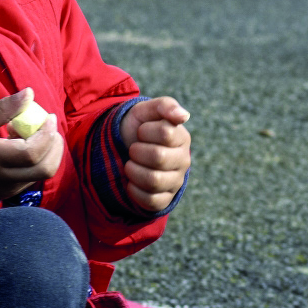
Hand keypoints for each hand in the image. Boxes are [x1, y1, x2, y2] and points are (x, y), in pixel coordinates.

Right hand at [0, 89, 62, 198]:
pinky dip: (42, 158)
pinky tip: (26, 145)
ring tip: (34, 134)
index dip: (46, 134)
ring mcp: (10, 188)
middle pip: (44, 168)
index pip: (30, 153)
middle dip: (54, 144)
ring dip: (50, 151)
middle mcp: (3, 178)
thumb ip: (3, 108)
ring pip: (45, 173)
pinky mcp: (15, 191)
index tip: (49, 117)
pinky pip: (38, 175)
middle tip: (49, 125)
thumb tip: (29, 93)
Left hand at [119, 97, 191, 212]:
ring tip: (130, 164)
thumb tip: (183, 116)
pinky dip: (134, 190)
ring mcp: (175, 182)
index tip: (141, 131)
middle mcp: (183, 161)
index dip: (146, 131)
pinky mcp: (164, 199)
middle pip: (158, 158)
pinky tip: (131, 182)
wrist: (124, 148)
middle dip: (137, 151)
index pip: (166, 133)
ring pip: (154, 181)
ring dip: (133, 170)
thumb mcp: (148, 110)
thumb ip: (166, 106)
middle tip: (134, 149)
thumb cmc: (139, 127)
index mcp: (182, 138)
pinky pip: (151, 200)